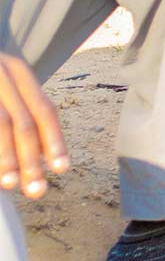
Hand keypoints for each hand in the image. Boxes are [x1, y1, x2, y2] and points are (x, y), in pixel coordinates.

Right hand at [0, 52, 64, 199]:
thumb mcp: (4, 88)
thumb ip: (21, 113)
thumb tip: (45, 154)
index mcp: (16, 70)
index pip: (44, 109)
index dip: (54, 140)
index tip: (62, 169)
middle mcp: (0, 71)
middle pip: (22, 121)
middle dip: (31, 159)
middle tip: (37, 190)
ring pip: (1, 122)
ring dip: (6, 157)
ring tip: (10, 184)